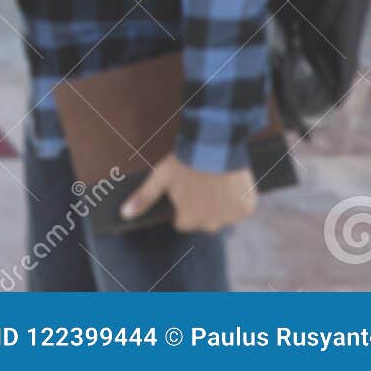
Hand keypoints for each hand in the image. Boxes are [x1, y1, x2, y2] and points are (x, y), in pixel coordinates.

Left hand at [121, 154, 256, 232]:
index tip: (183, 193)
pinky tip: (229, 184)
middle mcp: (211, 223)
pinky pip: (240, 209)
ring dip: (219, 206)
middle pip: (203, 222)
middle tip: (199, 186)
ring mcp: (231, 217)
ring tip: (214, 183)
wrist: (215, 147)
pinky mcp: (247, 208)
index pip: (182, 223)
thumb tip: (124, 214)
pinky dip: (236, 201)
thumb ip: (143, 199)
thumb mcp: (159, 178)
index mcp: (190, 218)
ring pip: (223, 217)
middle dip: (200, 209)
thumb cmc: (184, 162)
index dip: (181, 208)